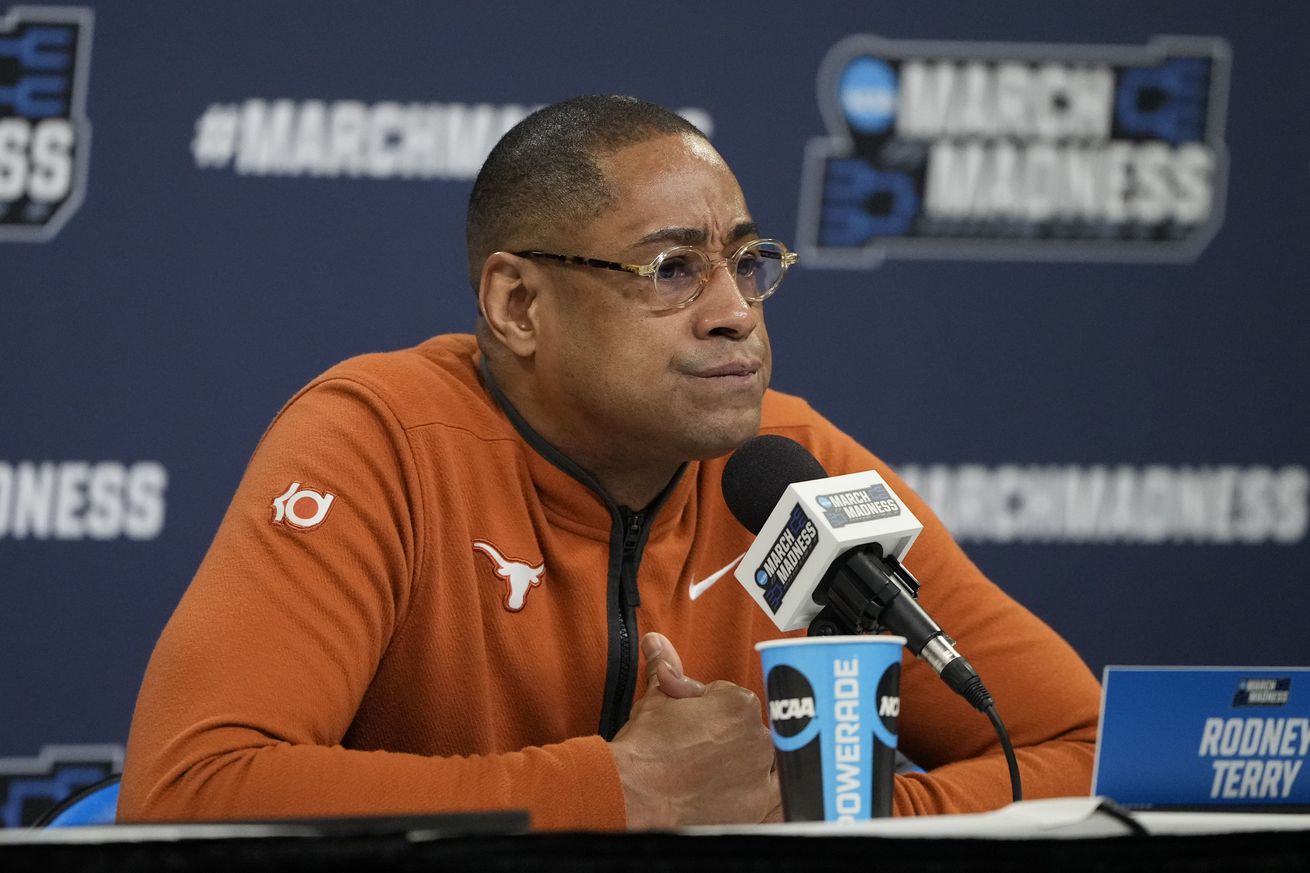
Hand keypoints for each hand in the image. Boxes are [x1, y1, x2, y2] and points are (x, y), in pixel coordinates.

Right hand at [610, 632, 779, 828]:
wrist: (634, 794)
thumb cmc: (645, 748)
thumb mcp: (656, 701)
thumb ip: (666, 669)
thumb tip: (657, 643)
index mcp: (740, 704)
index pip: (728, 698)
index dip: (703, 707)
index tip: (686, 720)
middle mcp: (759, 737)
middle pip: (745, 728)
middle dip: (722, 733)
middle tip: (692, 745)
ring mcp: (760, 774)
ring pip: (755, 759)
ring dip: (738, 760)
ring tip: (704, 769)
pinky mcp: (755, 807)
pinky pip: (767, 794)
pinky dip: (753, 789)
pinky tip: (728, 789)